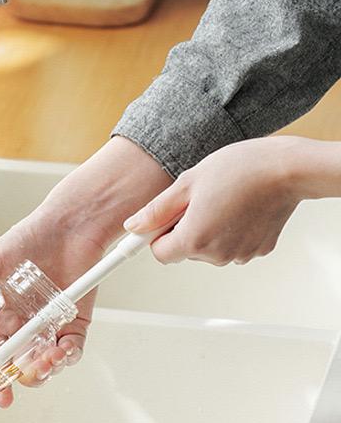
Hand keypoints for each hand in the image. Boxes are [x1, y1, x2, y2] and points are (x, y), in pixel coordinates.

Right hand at [0, 136, 170, 405]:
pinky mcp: (77, 321)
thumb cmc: (28, 238)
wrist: (70, 224)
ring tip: (48, 357)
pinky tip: (64, 348)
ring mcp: (51, 325)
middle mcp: (24, 324)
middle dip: (24, 374)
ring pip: (46, 361)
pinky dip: (69, 355)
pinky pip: (73, 348)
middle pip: (21, 363)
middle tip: (28, 370)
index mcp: (0, 314)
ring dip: (47, 367)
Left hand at [123, 136, 310, 264]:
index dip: (158, 235)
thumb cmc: (240, 169)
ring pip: (209, 248)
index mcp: (194, 239)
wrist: (288, 169)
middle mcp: (217, 254)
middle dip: (185, 229)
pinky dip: (231, 231)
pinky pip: (233, 245)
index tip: (162, 221)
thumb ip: (157, 210)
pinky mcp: (258, 250)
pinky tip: (240, 207)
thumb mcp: (188, 183)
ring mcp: (239, 254)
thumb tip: (134, 226)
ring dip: (208, 229)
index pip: (159, 253)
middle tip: (198, 200)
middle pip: (185, 250)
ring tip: (222, 200)